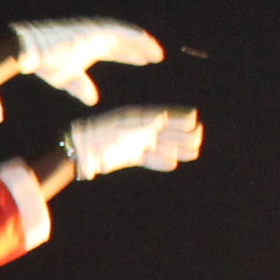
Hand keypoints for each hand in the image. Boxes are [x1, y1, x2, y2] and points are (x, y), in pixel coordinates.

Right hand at [8, 18, 162, 105]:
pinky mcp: (96, 31)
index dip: (130, 54)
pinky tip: (147, 44)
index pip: (116, 50)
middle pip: (124, 42)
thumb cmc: (47, 64)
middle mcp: (96, 38)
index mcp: (90, 48)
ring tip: (156, 53)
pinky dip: (136, 38)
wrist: (33, 52)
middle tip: (156, 56)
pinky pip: (122, 33)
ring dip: (142, 44)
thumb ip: (82, 87)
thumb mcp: (68, 80)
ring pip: (127, 36)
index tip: (144, 60)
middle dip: (140, 49)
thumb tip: (93, 100)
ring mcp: (97, 33)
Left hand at [61, 105, 204, 178]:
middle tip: (198, 137)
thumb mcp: (122, 129)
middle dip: (181, 134)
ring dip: (176, 148)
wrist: (81, 152)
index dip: (178, 116)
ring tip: (194, 152)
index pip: (162, 115)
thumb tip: (163, 118)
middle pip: (164, 131)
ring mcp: (133, 143)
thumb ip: (142, 125)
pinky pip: (148, 158)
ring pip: (160, 145)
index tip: (194, 118)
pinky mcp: (128, 156)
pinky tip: (173, 164)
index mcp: (136, 117)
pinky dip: (159, 161)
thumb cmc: (100, 137)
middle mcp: (137, 129)